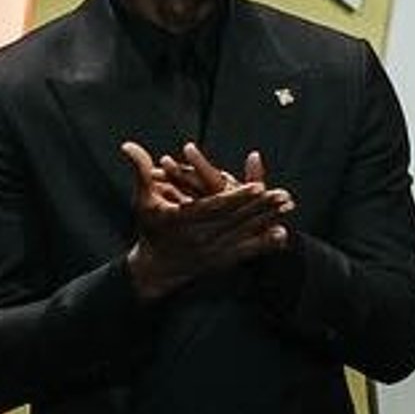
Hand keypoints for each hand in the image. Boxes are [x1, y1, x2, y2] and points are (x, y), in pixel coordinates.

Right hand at [122, 139, 292, 298]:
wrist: (155, 268)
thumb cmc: (150, 229)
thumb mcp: (143, 200)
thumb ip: (141, 171)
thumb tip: (127, 145)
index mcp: (183, 220)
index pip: (215, 206)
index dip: (237, 197)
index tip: (258, 185)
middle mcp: (199, 237)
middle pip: (235, 219)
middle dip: (261, 206)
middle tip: (283, 193)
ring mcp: (212, 251)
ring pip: (244, 233)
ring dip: (267, 219)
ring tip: (287, 206)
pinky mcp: (221, 261)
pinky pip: (245, 252)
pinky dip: (263, 244)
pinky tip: (281, 235)